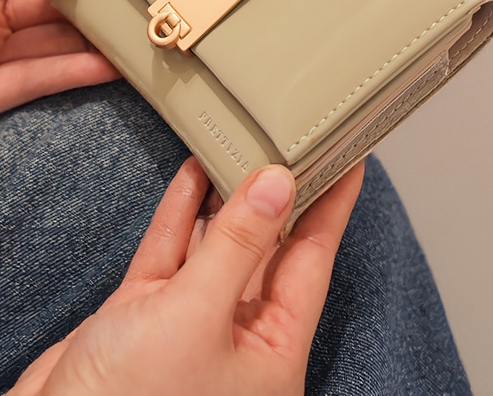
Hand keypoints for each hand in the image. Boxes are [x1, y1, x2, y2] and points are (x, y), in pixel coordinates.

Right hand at [10, 158, 364, 395]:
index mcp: (270, 351)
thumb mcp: (196, 316)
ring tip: (240, 145)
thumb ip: (237, 245)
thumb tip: (277, 184)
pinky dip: (181, 212)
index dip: (332, 208)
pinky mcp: (144, 312)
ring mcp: (188, 321)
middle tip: (291, 141)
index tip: (348, 160)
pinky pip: (172, 251)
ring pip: (217, 245)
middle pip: (267, 248)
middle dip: (276, 195)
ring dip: (224, 197)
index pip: (313, 262)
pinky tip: (192, 174)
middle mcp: (236, 335)